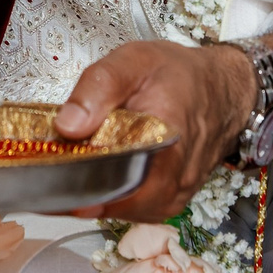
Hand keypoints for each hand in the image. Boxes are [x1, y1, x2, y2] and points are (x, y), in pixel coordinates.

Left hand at [53, 40, 257, 222]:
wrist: (221, 88)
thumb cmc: (177, 74)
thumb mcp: (133, 62)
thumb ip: (98, 87)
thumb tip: (68, 125)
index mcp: (167, 137)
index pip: (125, 180)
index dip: (85, 186)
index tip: (53, 183)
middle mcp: (177, 174)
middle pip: (122, 202)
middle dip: (84, 194)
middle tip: (51, 179)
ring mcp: (179, 191)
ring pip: (129, 211)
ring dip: (97, 199)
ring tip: (67, 180)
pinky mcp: (175, 197)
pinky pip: (140, 208)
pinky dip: (116, 200)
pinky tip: (95, 183)